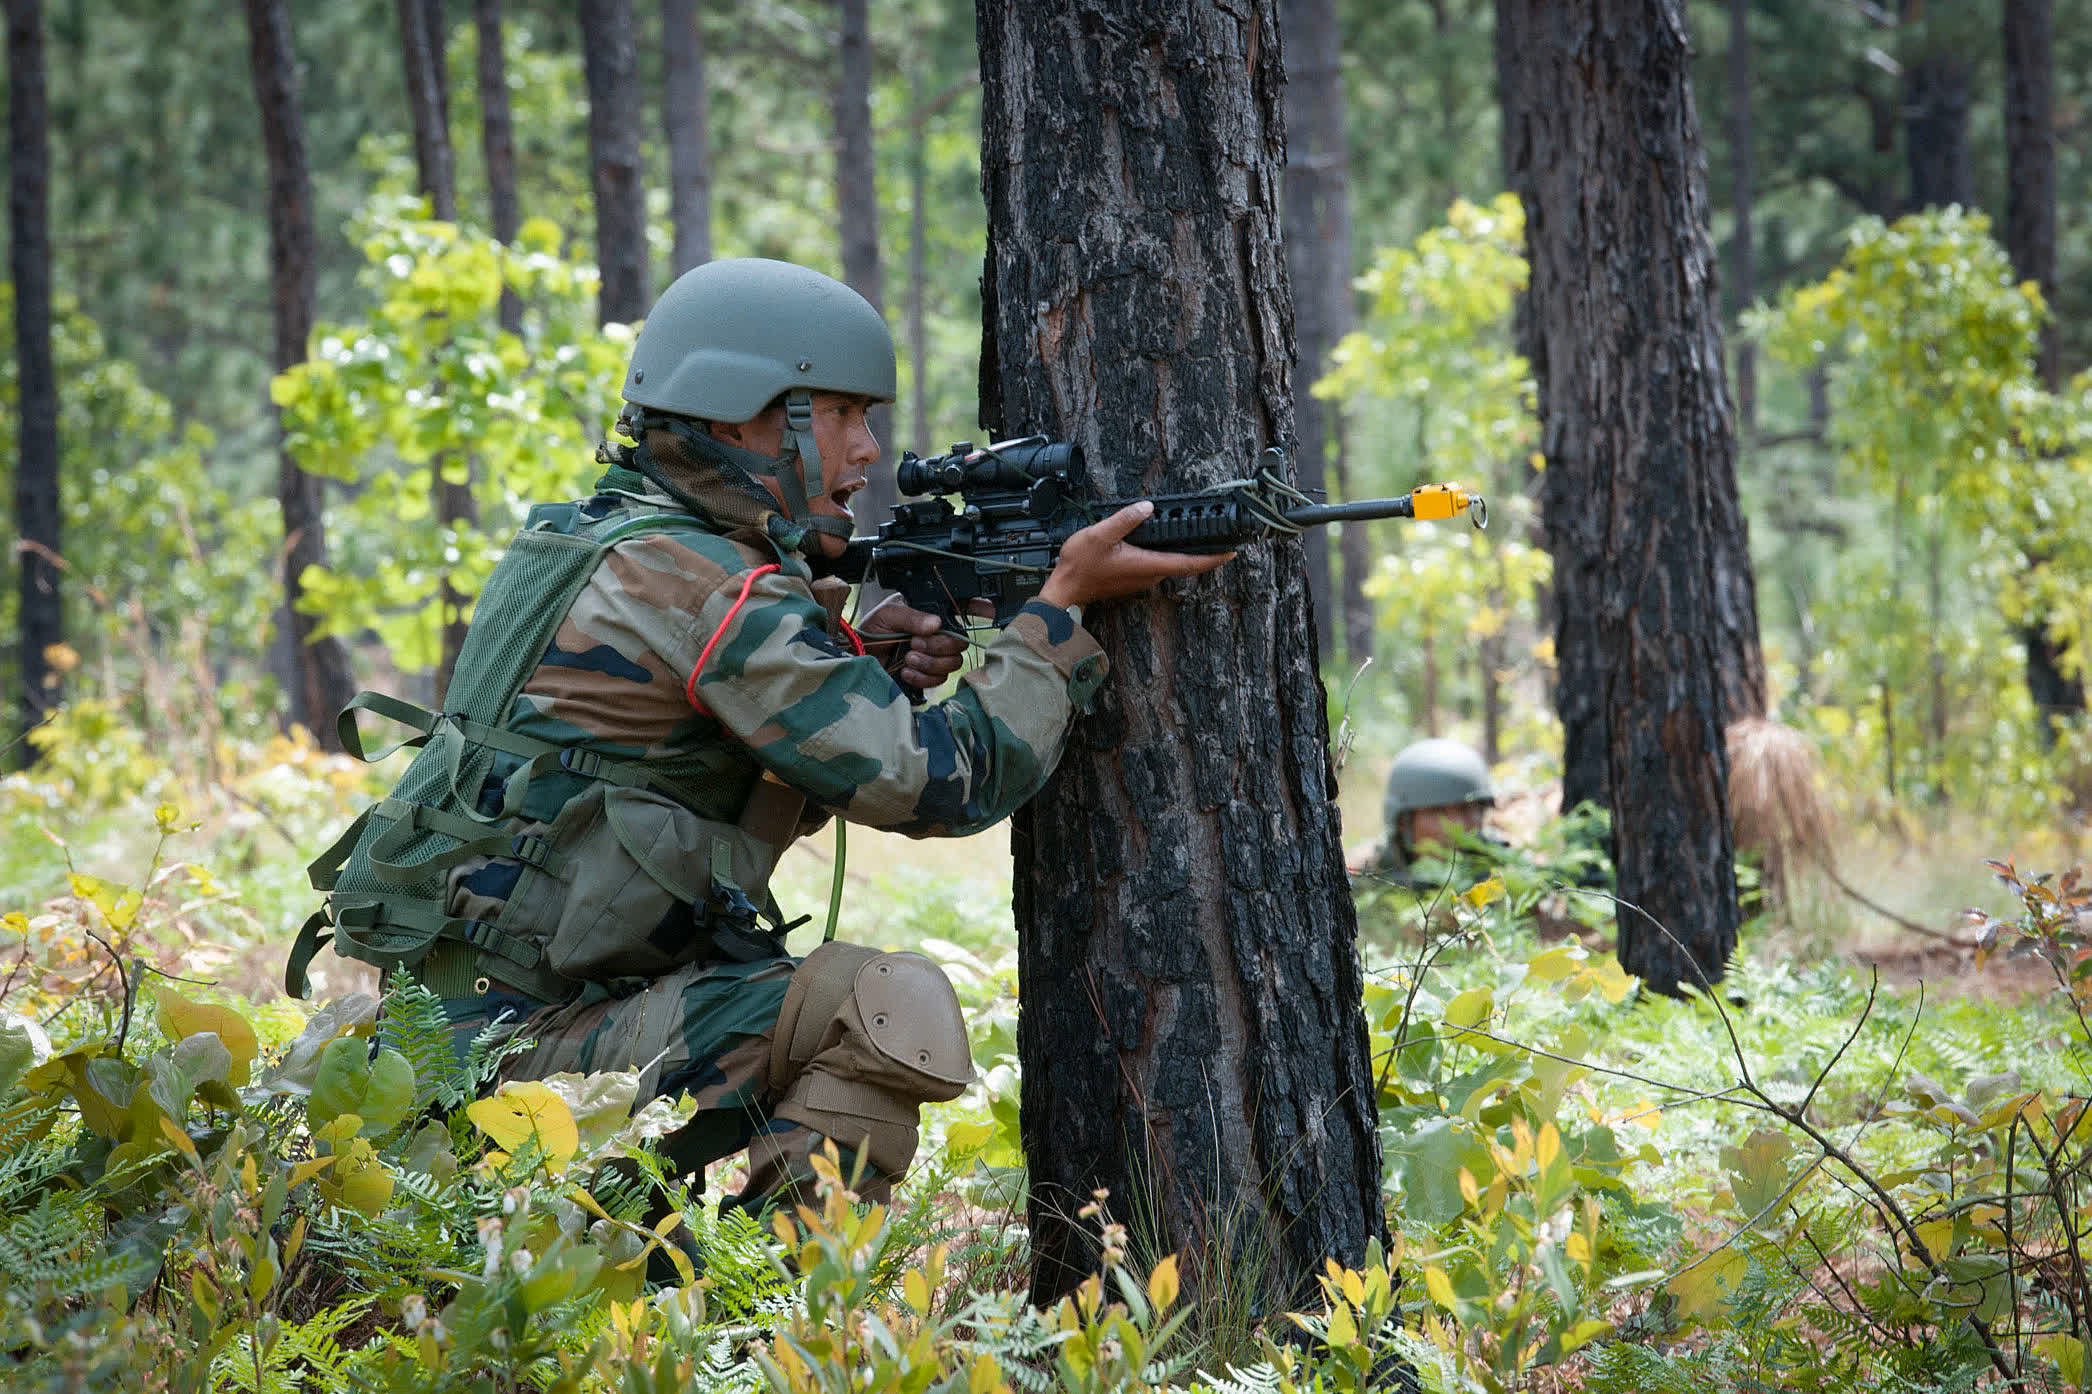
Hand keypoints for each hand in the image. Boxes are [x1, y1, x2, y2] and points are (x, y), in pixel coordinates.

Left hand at [857, 596, 969, 691]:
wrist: (855, 657)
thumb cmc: (870, 631)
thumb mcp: (888, 615)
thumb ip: (912, 617)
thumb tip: (936, 624)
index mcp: (929, 619)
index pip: (957, 621)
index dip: (960, 624)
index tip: (936, 629)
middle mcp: (935, 638)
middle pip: (959, 646)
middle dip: (937, 647)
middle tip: (913, 644)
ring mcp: (932, 658)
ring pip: (951, 664)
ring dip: (929, 663)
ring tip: (907, 659)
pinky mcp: (925, 677)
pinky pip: (938, 680)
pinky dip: (922, 678)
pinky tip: (905, 672)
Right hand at [1037, 501, 1233, 610]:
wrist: (1065, 590)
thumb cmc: (1080, 566)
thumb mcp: (1100, 535)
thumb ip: (1125, 519)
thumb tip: (1148, 508)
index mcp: (1146, 564)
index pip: (1189, 563)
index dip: (1213, 558)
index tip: (1231, 552)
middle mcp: (1149, 575)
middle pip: (1184, 564)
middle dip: (1205, 553)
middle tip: (1221, 539)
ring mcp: (1141, 579)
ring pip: (1171, 565)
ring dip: (1186, 552)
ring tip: (1198, 535)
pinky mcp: (1133, 578)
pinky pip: (1157, 565)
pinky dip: (1168, 554)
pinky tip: (1165, 541)